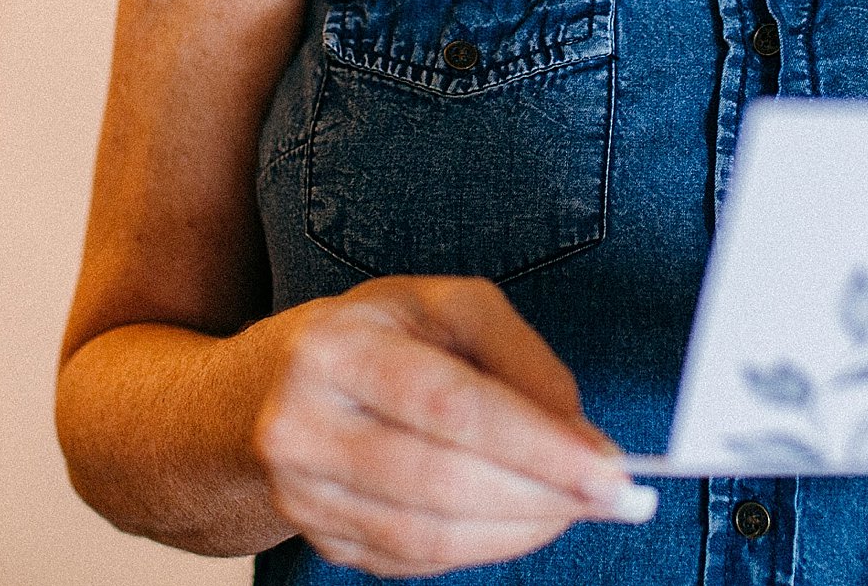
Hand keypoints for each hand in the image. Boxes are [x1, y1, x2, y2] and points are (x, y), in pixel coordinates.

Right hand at [247, 275, 654, 575]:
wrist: (252, 396)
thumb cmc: (367, 338)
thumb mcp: (439, 306)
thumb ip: (517, 354)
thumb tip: (577, 431)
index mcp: (336, 348)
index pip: (448, 405)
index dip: (536, 444)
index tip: (609, 467)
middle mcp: (303, 425)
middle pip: (442, 481)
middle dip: (543, 495)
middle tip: (615, 494)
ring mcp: (303, 495)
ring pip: (430, 535)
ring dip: (521, 529)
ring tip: (574, 506)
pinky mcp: (318, 539)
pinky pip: (415, 561)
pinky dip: (482, 547)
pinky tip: (518, 520)